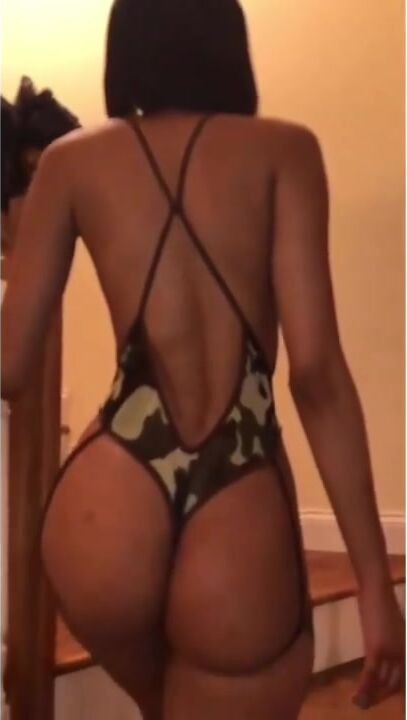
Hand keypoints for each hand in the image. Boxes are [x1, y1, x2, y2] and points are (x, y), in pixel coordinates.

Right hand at [353, 582, 404, 708]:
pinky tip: (358, 693)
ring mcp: (390, 651)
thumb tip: (382, 648)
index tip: (379, 696)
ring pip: (382, 680)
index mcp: (405, 647)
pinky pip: (371, 673)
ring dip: (371, 694)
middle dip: (381, 695)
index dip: (391, 689)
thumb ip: (388, 639)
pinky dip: (365, 685)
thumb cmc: (379, 601)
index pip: (401, 676)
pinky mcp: (376, 648)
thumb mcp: (388, 624)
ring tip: (360, 703)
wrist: (376, 588)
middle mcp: (401, 652)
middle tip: (367, 703)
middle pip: (394, 682)